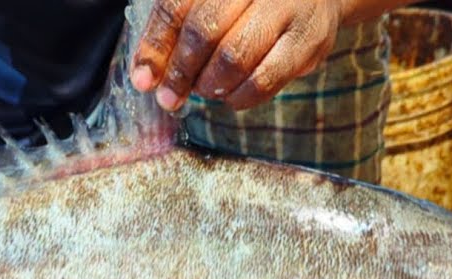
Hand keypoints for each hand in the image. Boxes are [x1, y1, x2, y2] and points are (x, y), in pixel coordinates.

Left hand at [130, 0, 341, 111]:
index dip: (155, 46)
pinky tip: (232, 96)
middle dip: (181, 72)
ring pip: (234, 57)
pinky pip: (264, 79)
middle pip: (205, 30)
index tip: (143, 80)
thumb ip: (176, 28)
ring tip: (205, 89)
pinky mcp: (308, 40)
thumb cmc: (250, 3)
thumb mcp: (211, 2)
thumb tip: (145, 75)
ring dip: (211, 85)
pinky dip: (240, 97)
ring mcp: (286, 7)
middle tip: (170, 97)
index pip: (176, 6)